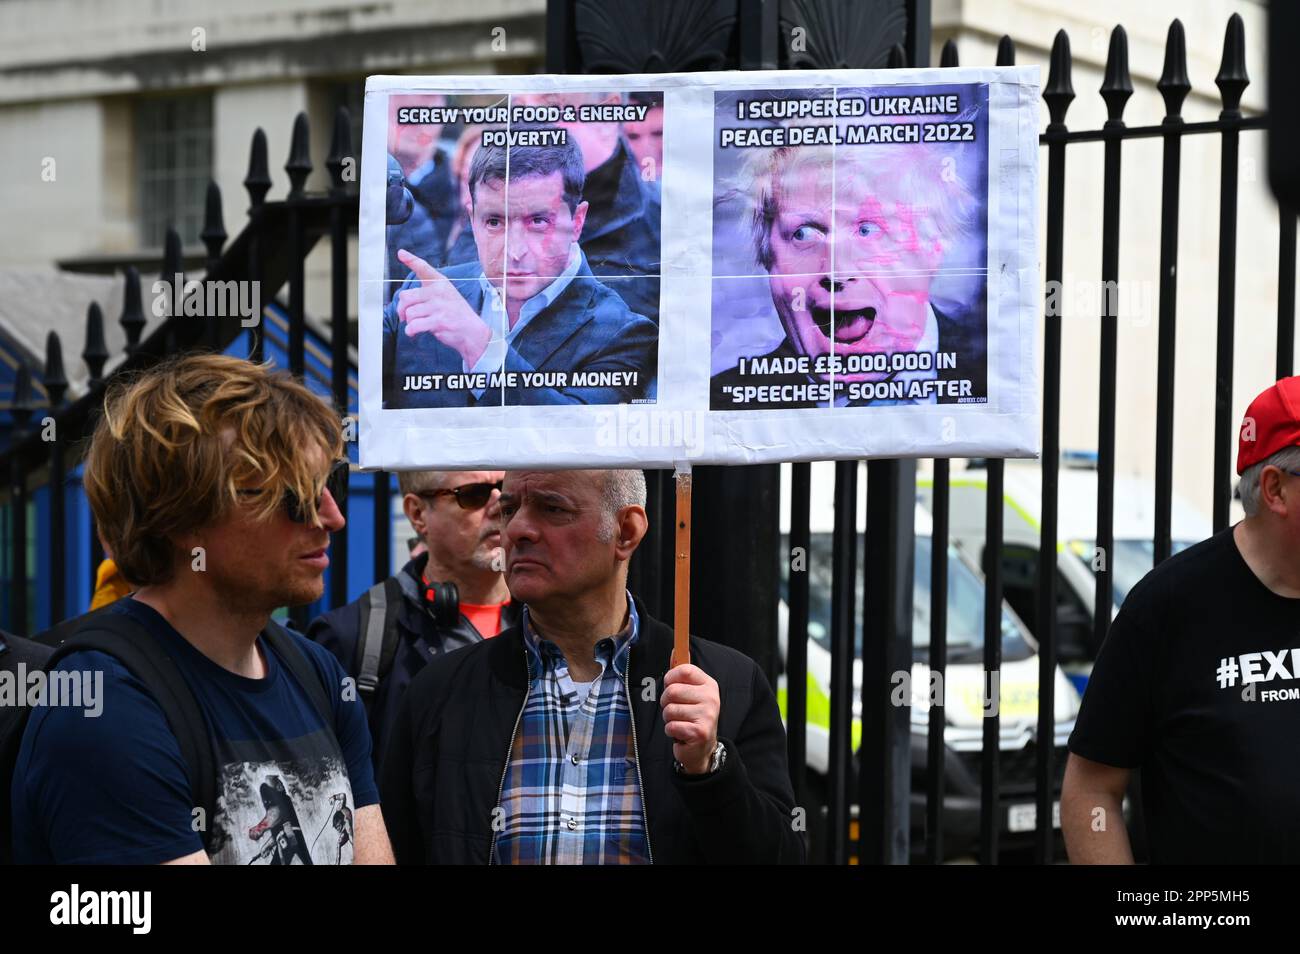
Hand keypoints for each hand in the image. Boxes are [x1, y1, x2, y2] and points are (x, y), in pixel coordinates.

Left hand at [395, 249, 491, 367]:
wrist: (473, 331)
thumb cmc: (456, 314)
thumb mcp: (447, 295)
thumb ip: (427, 292)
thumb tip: (403, 300)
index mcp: (441, 282)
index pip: (423, 267)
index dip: (410, 259)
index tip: (401, 253)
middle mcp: (439, 291)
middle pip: (406, 296)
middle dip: (401, 309)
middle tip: (405, 316)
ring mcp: (439, 306)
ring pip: (409, 313)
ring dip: (409, 322)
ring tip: (416, 325)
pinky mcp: (438, 321)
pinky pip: (413, 325)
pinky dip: (410, 331)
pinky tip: (414, 332)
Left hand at [661, 664, 719, 774]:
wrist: (703, 748)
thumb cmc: (692, 716)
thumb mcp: (690, 693)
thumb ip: (682, 673)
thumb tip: (675, 651)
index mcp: (708, 684)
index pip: (684, 670)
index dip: (670, 678)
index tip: (671, 686)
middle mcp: (711, 698)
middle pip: (671, 691)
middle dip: (666, 703)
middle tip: (677, 711)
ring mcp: (707, 715)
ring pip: (669, 710)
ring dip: (669, 719)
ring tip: (680, 722)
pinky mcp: (699, 732)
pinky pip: (671, 726)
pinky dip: (671, 731)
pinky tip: (682, 733)